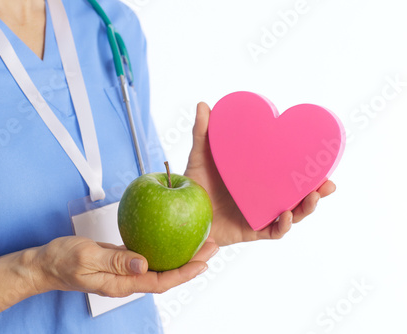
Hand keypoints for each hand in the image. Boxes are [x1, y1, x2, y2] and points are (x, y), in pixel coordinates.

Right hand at [31, 236, 218, 296]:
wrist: (45, 263)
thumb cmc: (62, 261)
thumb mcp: (87, 257)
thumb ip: (115, 260)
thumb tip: (144, 264)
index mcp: (121, 283)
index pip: (160, 282)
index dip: (184, 273)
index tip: (203, 262)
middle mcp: (127, 279)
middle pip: (166, 274)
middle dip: (190, 263)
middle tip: (210, 246)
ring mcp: (124, 270)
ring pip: (159, 265)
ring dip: (179, 255)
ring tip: (197, 241)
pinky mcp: (120, 260)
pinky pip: (146, 256)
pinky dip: (161, 248)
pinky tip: (169, 238)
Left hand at [184, 102, 335, 245]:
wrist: (181, 216)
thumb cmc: (194, 187)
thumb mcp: (200, 158)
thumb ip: (203, 133)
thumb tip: (204, 104)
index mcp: (259, 179)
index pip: (289, 173)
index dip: (309, 169)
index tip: (322, 157)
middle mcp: (264, 198)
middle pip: (298, 196)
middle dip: (318, 191)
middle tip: (328, 183)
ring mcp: (259, 215)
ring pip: (292, 215)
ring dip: (306, 208)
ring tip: (314, 196)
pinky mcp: (251, 231)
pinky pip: (273, 231)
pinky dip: (283, 225)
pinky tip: (286, 215)